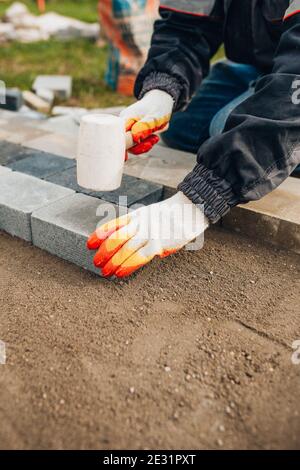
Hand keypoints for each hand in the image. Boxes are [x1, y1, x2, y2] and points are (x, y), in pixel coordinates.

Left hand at [87, 192, 208, 277]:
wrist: (191, 208)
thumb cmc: (172, 215)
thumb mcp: (150, 214)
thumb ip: (139, 226)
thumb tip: (128, 241)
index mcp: (136, 216)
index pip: (113, 225)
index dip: (99, 235)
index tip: (89, 245)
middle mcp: (140, 223)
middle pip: (115, 238)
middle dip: (103, 252)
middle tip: (96, 262)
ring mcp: (149, 233)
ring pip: (124, 248)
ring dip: (112, 261)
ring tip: (104, 271)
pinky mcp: (159, 243)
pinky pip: (139, 256)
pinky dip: (127, 265)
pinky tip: (120, 273)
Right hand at [120, 89, 173, 154]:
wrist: (160, 101)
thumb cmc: (157, 106)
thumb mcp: (154, 117)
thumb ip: (144, 127)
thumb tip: (135, 139)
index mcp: (125, 119)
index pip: (119, 136)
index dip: (125, 146)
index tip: (137, 150)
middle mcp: (123, 125)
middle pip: (125, 144)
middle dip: (139, 146)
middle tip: (153, 140)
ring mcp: (128, 129)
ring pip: (131, 146)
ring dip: (144, 145)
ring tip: (155, 138)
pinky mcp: (133, 133)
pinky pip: (136, 144)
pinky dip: (145, 144)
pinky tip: (154, 138)